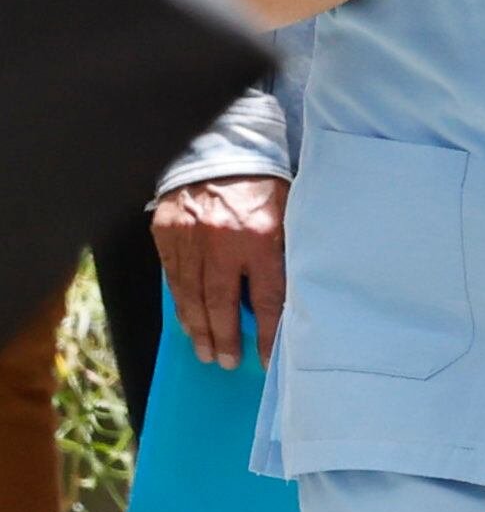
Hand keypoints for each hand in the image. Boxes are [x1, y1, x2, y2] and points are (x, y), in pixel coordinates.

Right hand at [152, 176, 287, 365]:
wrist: (223, 149)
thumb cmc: (264, 183)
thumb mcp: (290, 213)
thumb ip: (286, 253)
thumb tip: (288, 299)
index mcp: (262, 237)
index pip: (266, 298)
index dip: (265, 332)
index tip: (265, 356)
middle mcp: (223, 242)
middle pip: (221, 304)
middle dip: (225, 338)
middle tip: (228, 362)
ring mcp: (190, 240)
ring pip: (191, 297)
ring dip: (199, 329)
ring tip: (206, 352)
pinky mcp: (167, 234)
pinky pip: (173, 279)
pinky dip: (180, 304)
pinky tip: (187, 322)